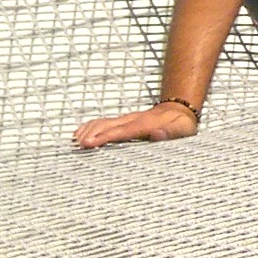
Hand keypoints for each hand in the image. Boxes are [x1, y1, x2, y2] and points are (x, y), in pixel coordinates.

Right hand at [73, 101, 198, 149]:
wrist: (179, 111)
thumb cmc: (180, 126)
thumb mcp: (181, 131)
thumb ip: (170, 134)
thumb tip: (157, 134)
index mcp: (146, 124)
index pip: (123, 131)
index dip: (106, 137)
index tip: (91, 142)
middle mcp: (133, 119)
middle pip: (109, 125)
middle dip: (93, 134)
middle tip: (79, 145)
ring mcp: (126, 118)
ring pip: (104, 122)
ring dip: (89, 130)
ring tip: (76, 141)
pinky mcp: (122, 120)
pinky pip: (104, 121)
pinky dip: (90, 126)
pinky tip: (79, 132)